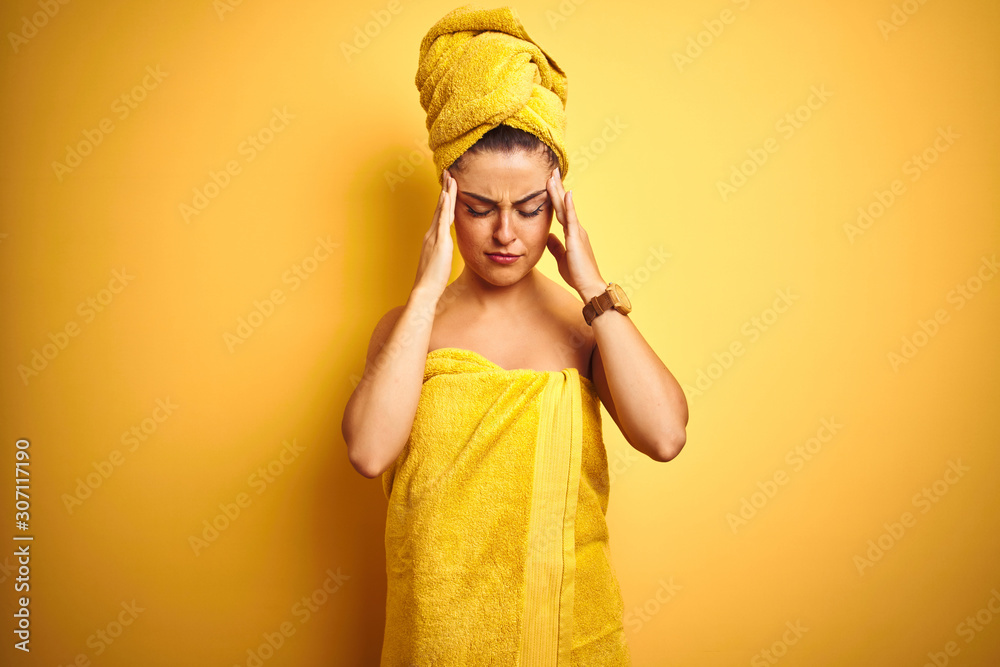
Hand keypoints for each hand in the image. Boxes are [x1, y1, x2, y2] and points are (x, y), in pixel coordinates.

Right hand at [412, 168, 456, 298]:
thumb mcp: (439, 262)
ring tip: (450, 177)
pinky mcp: (438, 241)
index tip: (448, 187)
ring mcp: (434, 236)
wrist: (424, 290)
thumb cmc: (432, 280)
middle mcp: (431, 233)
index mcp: (432, 238)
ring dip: (446, 192)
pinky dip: (444, 206)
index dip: (444, 200)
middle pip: (440, 207)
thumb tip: (446, 251)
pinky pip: (442, 219)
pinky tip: (447, 195)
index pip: (440, 215)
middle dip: (445, 190)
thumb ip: (442, 253)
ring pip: (441, 209)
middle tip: (448, 173)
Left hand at [545, 167, 605, 299]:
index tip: (549, 182)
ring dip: (558, 191)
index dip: (554, 196)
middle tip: (551, 170)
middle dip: (556, 187)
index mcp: (572, 233)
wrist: (589, 286)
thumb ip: (555, 245)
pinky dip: (569, 205)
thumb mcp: (562, 258)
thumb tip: (548, 236)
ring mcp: (577, 232)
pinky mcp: (576, 238)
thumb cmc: (578, 274)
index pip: (560, 211)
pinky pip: (571, 219)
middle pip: (563, 204)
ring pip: (565, 207)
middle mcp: (576, 229)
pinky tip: (566, 194)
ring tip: (553, 175)